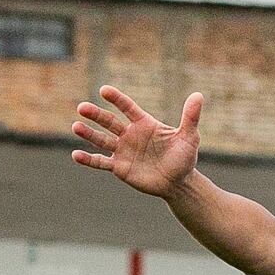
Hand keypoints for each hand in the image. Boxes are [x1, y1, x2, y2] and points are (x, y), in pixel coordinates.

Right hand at [71, 86, 203, 197]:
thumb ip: (190, 117)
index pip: (127, 107)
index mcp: (144, 124)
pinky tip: (76, 155)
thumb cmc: (184, 159)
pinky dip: (88, 159)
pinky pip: (101, 162)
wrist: (179, 183)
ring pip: (101, 140)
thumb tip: (199, 95)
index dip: (116, 99)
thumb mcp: (189, 138)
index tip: (104, 91)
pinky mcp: (119, 167)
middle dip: (96, 115)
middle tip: (82, 108)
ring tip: (76, 127)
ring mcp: (122, 150)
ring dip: (88, 133)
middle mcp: (129, 134)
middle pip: (109, 121)